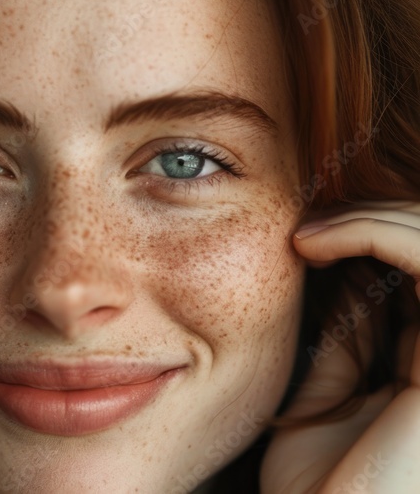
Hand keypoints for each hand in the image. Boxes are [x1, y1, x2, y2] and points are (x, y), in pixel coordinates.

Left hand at [260, 201, 419, 492]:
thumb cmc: (320, 493)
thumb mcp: (323, 406)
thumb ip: (344, 348)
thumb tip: (347, 279)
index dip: (373, 242)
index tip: (306, 242)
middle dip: (378, 223)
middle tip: (307, 233)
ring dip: (376, 220)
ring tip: (310, 237)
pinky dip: (379, 230)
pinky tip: (321, 242)